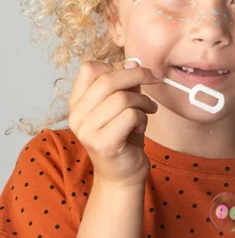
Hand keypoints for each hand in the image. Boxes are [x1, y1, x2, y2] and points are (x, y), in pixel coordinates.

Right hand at [68, 59, 162, 187]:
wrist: (123, 175)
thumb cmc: (124, 137)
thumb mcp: (122, 105)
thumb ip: (123, 85)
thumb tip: (134, 63)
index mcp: (77, 102)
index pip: (89, 69)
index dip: (117, 65)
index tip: (137, 68)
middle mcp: (76, 116)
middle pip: (107, 79)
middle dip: (138, 75)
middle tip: (156, 78)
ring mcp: (87, 131)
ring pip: (122, 98)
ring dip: (143, 101)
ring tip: (149, 109)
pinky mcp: (103, 143)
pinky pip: (130, 115)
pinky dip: (143, 118)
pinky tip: (141, 126)